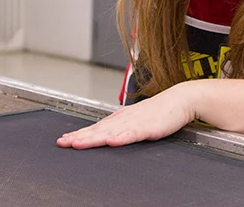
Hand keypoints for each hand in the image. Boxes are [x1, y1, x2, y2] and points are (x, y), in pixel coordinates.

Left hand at [56, 82, 197, 148]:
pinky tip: (111, 142)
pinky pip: (132, 134)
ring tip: (78, 144)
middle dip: (79, 137)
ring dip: (93, 138)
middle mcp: (124, 119)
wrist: (181, 100)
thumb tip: (108, 135)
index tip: (64, 140)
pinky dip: (121, 138)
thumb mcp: (137, 120)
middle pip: (97, 130)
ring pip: (110, 132)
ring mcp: (135, 122)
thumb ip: (122, 127)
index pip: (95, 127)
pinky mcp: (148, 127)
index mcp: (121, 118)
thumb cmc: (160, 111)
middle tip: (62, 143)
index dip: (79, 134)